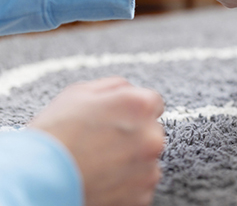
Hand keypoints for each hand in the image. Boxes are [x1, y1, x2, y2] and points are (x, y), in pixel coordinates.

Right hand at [29, 77, 164, 205]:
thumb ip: (115, 87)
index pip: (153, 103)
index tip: (117, 120)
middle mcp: (152, 136)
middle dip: (133, 136)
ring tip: (99, 163)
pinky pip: (139, 185)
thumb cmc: (55, 133)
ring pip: (146, 159)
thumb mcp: (80, 92)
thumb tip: (129, 90)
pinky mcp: (142, 195)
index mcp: (140, 106)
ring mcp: (148, 168)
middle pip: (151, 132)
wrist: (36, 178)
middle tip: (102, 143)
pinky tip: (102, 179)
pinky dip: (125, 184)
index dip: (132, 111)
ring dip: (131, 161)